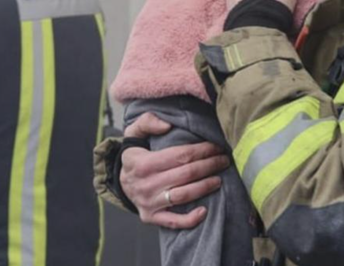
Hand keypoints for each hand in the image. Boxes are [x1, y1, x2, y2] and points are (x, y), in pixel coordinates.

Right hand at [119, 113, 229, 229]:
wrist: (119, 181)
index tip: (217, 146)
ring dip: (205, 187)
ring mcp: (149, 202)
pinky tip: (204, 211)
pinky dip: (190, 219)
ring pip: (184, 195)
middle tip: (224, 160)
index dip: (202, 150)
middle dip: (209, 166)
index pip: (180, 155)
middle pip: (186, 174)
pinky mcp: (151, 217)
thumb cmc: (134, 156)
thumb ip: (147, 122)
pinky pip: (173, 221)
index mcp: (143, 163)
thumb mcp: (133, 133)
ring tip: (219, 179)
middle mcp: (146, 184)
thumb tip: (167, 125)